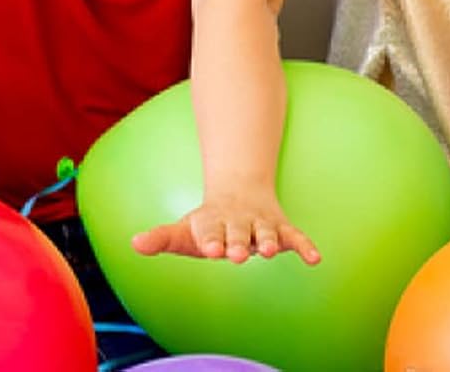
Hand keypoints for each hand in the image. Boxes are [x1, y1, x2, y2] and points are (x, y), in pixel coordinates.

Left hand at [131, 190, 319, 265]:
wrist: (238, 189)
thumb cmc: (207, 223)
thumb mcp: (184, 231)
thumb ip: (161, 237)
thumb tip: (133, 243)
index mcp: (212, 223)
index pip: (210, 232)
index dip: (210, 239)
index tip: (210, 249)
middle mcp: (237, 223)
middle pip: (238, 233)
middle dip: (237, 243)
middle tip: (235, 254)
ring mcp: (260, 225)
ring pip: (266, 233)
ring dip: (267, 241)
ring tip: (267, 251)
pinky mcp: (280, 229)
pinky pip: (295, 237)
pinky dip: (305, 245)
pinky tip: (315, 259)